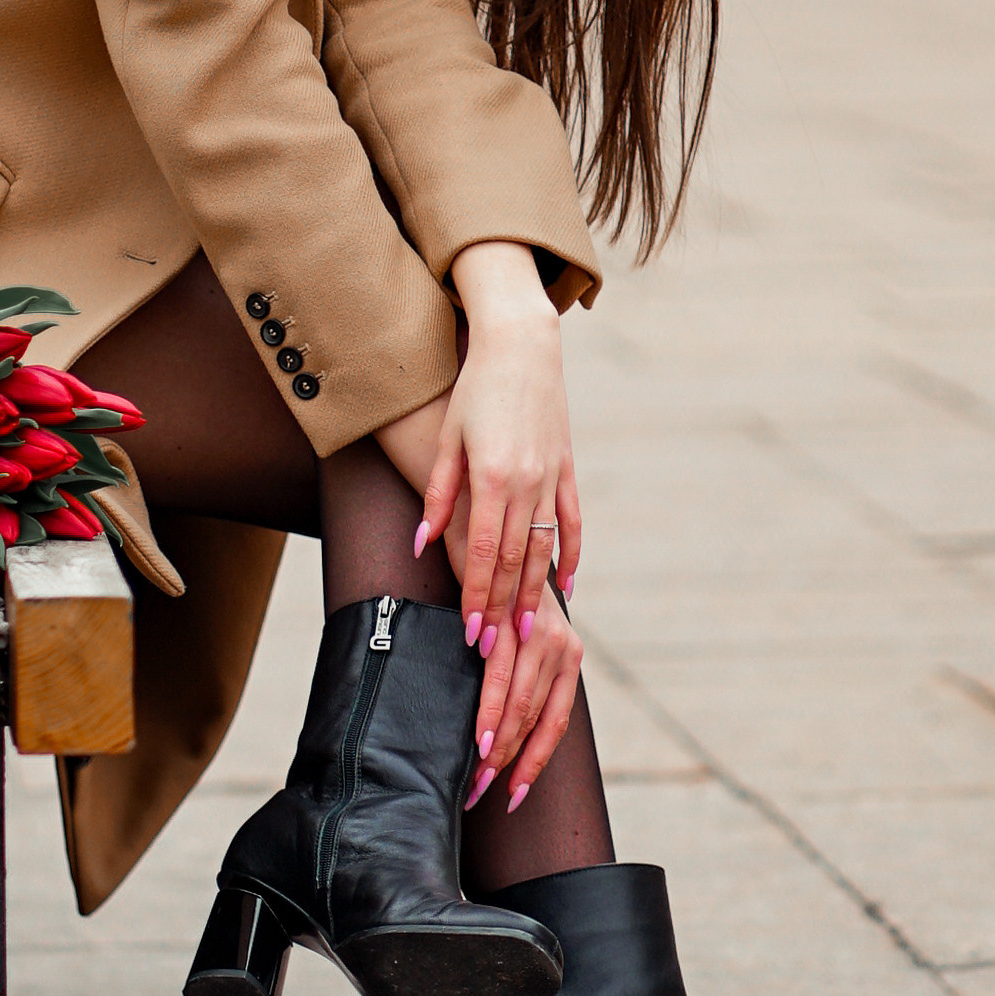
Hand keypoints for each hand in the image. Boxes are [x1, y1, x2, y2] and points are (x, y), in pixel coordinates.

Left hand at [416, 241, 580, 651]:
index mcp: (491, 475)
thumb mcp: (447, 439)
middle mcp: (525, 481)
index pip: (483, 551)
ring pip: (544, 547)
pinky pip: (571, 522)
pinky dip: (570, 556)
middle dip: (502, 608)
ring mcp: (551, 476)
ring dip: (535, 593)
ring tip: (526, 631)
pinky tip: (565, 586)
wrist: (520, 346)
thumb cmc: (474, 391)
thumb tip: (423, 543)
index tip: (471, 632)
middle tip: (494, 649)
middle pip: (515, 559)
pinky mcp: (567, 468)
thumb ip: (437, 494)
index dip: (478, 595)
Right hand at [463, 574, 584, 814]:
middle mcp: (563, 645)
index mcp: (568, 656)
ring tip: (477, 773)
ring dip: (498, 743)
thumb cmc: (496, 596)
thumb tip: (505, 730)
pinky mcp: (510, 619)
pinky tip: (477, 734)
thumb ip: (521, 676)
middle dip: (510, 760)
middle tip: (481, 790)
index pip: (554, 722)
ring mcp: (539, 631)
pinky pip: (499, 675)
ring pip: (520, 703)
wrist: (485, 535)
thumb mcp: (518, 638)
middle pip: (537, 718)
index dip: (535, 761)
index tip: (515, 794)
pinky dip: (489, 709)